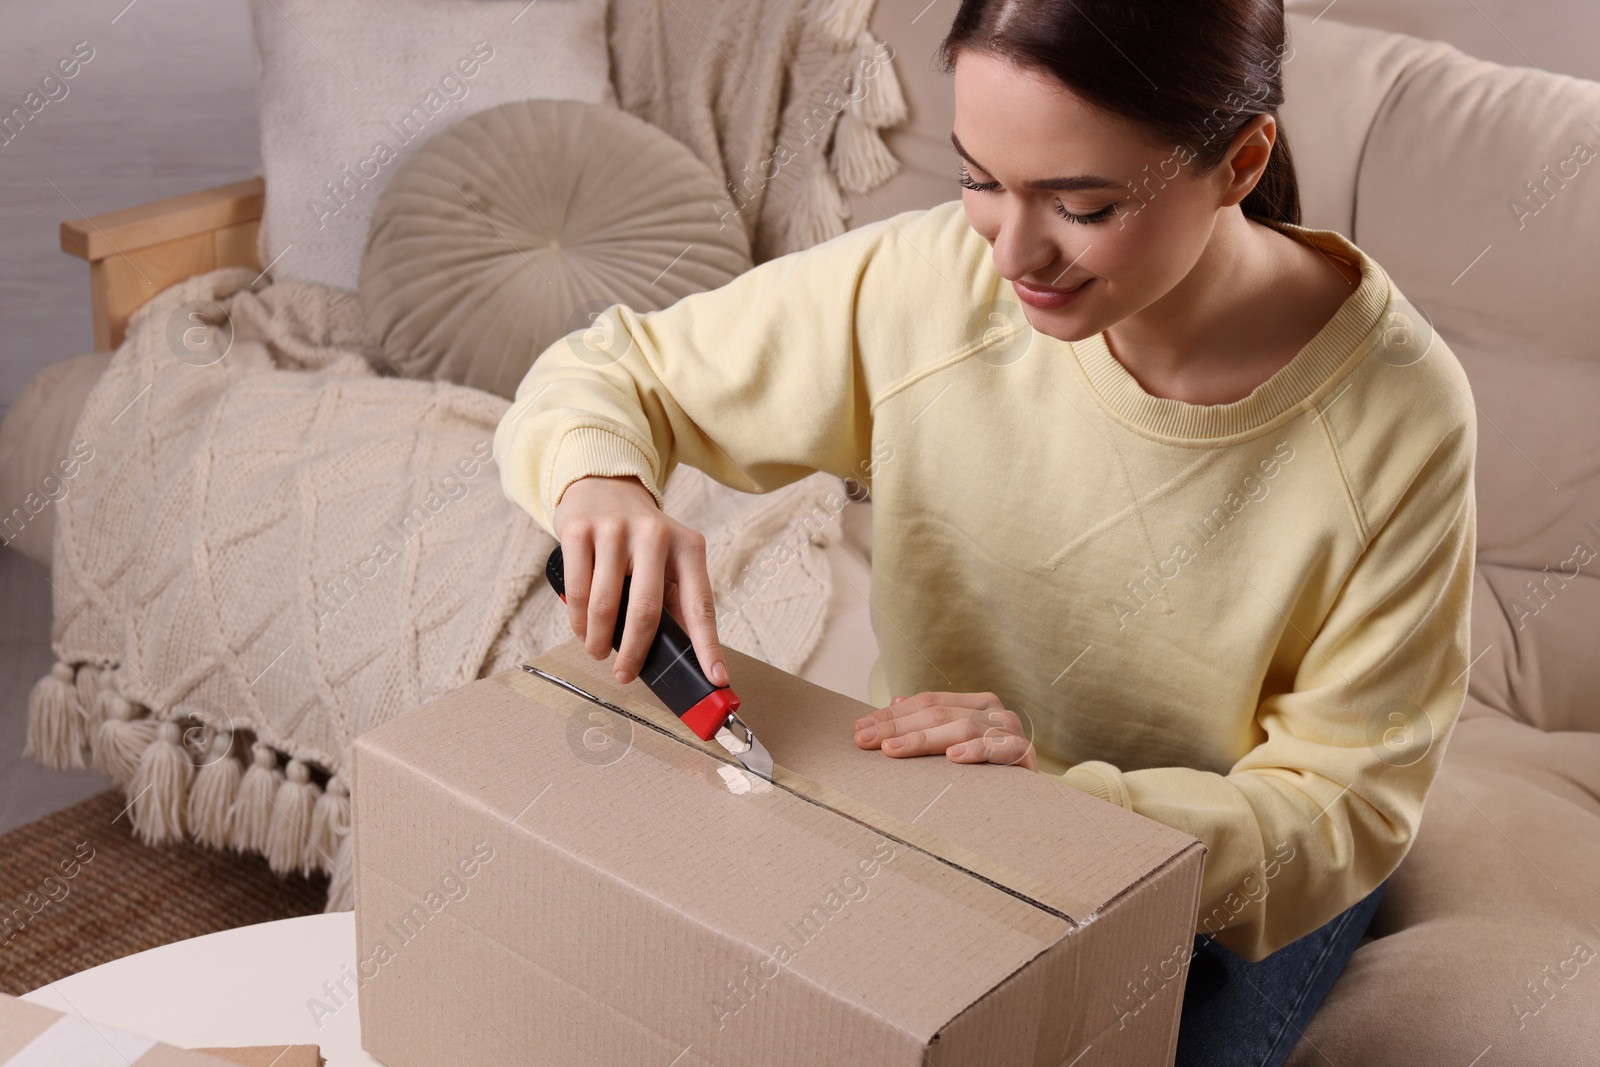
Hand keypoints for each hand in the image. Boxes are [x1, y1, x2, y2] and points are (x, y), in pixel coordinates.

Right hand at [552, 474, 726, 687]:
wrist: (603, 485)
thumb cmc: (641, 537)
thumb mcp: (671, 559)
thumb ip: (678, 601)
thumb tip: (690, 658)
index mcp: (688, 547)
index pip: (700, 604)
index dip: (708, 645)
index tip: (716, 678)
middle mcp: (655, 534)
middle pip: (646, 611)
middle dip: (634, 653)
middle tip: (624, 674)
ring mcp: (615, 529)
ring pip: (605, 604)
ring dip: (598, 639)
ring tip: (597, 650)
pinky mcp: (580, 529)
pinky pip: (577, 589)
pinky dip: (578, 619)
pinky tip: (582, 628)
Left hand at [853, 691, 1036, 771]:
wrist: (1033, 799)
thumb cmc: (986, 772)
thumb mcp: (952, 745)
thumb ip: (928, 724)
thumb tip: (894, 702)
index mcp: (974, 703)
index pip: (926, 702)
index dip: (890, 715)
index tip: (858, 731)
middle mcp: (992, 711)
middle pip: (938, 712)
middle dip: (897, 727)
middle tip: (867, 741)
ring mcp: (1010, 730)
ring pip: (963, 727)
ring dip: (925, 739)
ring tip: (895, 749)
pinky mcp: (1025, 753)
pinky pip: (1000, 748)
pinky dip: (977, 751)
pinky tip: (954, 758)